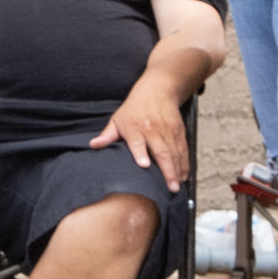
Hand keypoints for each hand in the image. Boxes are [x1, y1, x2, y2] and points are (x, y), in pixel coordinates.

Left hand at [93, 74, 191, 189]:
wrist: (157, 91)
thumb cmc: (134, 108)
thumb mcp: (117, 119)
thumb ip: (107, 135)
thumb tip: (93, 145)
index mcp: (135, 127)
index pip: (137, 142)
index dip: (140, 153)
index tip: (143, 165)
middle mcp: (153, 130)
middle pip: (161, 151)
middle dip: (167, 170)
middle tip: (169, 187)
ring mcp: (168, 131)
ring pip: (174, 152)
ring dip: (177, 170)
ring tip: (176, 186)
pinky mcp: (179, 132)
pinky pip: (183, 150)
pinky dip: (184, 164)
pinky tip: (183, 176)